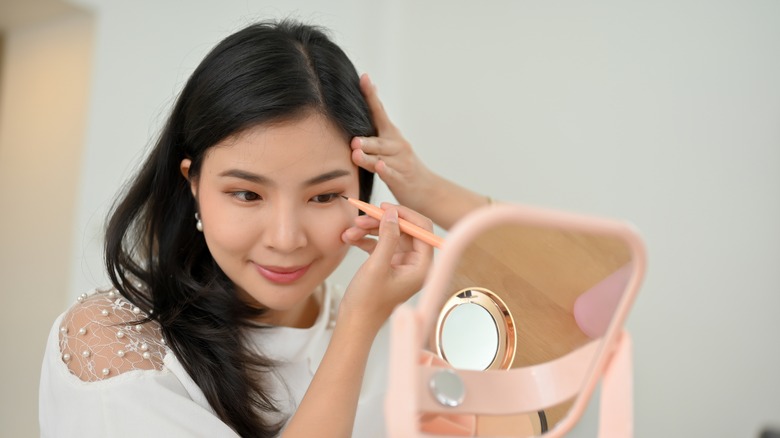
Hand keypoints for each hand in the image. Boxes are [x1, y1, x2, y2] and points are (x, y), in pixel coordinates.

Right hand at [340, 203, 433, 327]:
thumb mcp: (377, 266)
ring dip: (370, 230)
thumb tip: (392, 214)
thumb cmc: (367, 303)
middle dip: (381, 222)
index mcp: (422, 267)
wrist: (354, 324)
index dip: (404, 215)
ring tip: (350, 231)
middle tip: (362, 217)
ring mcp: (402, 264)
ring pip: (389, 235)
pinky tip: (350, 239)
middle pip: (404, 230)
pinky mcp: (389, 266)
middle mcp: (415, 264)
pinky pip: (381, 244)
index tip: (384, 207)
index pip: (422, 230)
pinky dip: (366, 240)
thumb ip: (387, 237)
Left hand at [351, 74, 435, 209]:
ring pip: (382, 158)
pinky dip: (385, 170)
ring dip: (369, 156)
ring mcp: (401, 162)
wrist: (427, 188)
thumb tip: (366, 99)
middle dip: (367, 139)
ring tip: (356, 152)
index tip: (364, 78)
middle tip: (353, 139)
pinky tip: (380, 166)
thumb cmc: (402, 165)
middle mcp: (397, 145)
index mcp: (391, 134)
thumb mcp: (390, 144)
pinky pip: (391, 173)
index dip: (371, 95)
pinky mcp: (401, 178)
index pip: (379, 112)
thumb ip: (376, 128)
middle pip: (379, 140)